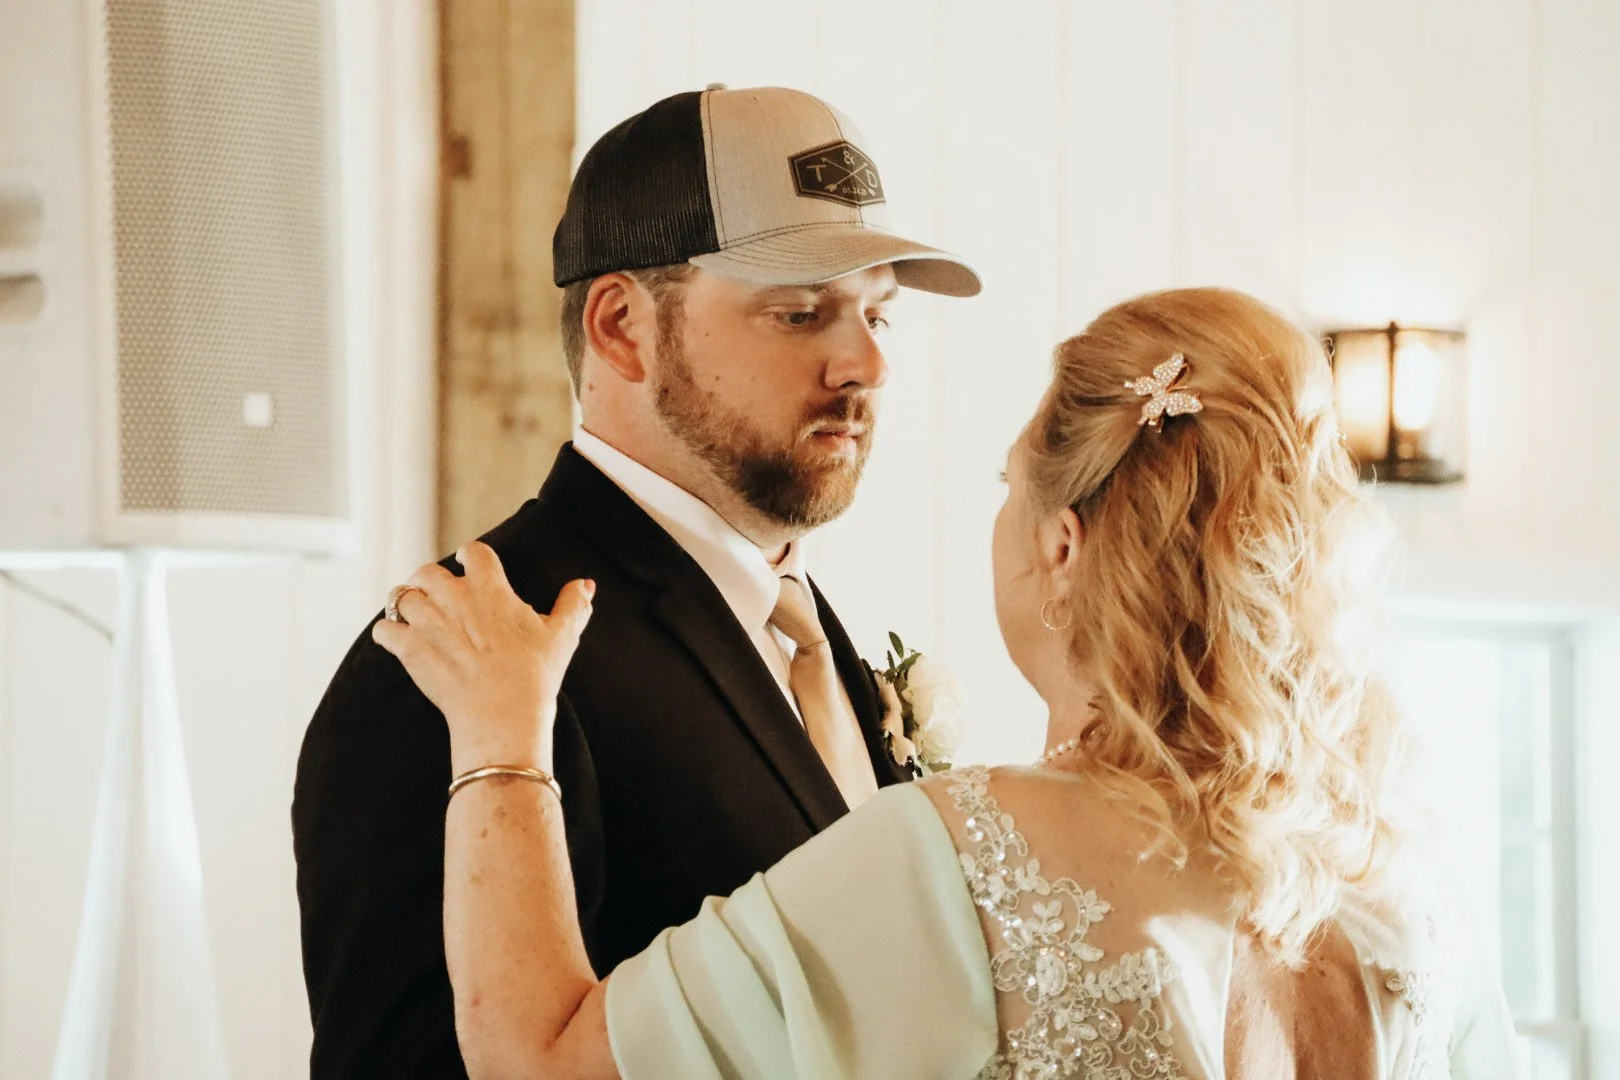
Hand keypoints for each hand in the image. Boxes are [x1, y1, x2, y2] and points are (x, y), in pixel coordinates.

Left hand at [372, 541, 594, 773]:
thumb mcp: (562, 637)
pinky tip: (396, 640)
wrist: (502, 715)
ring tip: (415, 616)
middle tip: (435, 594)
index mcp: (491, 590)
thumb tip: (585, 584)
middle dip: (429, 580)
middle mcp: (455, 599)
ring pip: (402, 597)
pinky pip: (385, 630)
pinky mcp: (409, 651)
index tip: (466, 563)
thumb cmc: (534, 676)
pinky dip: (388, 633)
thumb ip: (573, 605)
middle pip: (427, 571)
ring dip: (406, 604)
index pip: (473, 552)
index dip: (469, 555)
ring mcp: (428, 623)